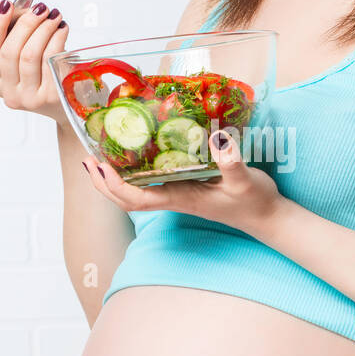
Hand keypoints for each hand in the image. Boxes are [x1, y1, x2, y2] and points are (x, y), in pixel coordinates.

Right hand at [0, 0, 68, 123]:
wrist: (71, 106)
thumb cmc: (48, 76)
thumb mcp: (28, 59)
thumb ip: (19, 36)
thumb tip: (23, 9)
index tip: (6, 4)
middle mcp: (10, 93)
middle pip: (9, 51)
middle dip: (25, 23)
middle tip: (40, 8)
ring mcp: (30, 98)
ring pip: (29, 54)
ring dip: (43, 28)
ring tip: (54, 16)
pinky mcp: (51, 97)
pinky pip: (50, 60)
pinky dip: (56, 38)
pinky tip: (62, 29)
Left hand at [81, 130, 284, 236]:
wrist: (266, 217)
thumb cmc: (254, 201)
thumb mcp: (245, 180)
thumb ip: (232, 162)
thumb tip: (218, 139)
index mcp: (180, 198)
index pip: (136, 199)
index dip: (114, 185)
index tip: (100, 166)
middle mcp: (173, 197)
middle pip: (126, 199)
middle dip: (103, 182)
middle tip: (88, 158)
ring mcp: (177, 193)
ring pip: (135, 191)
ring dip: (113, 177)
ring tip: (99, 156)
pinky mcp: (184, 187)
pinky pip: (150, 182)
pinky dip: (133, 171)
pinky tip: (133, 154)